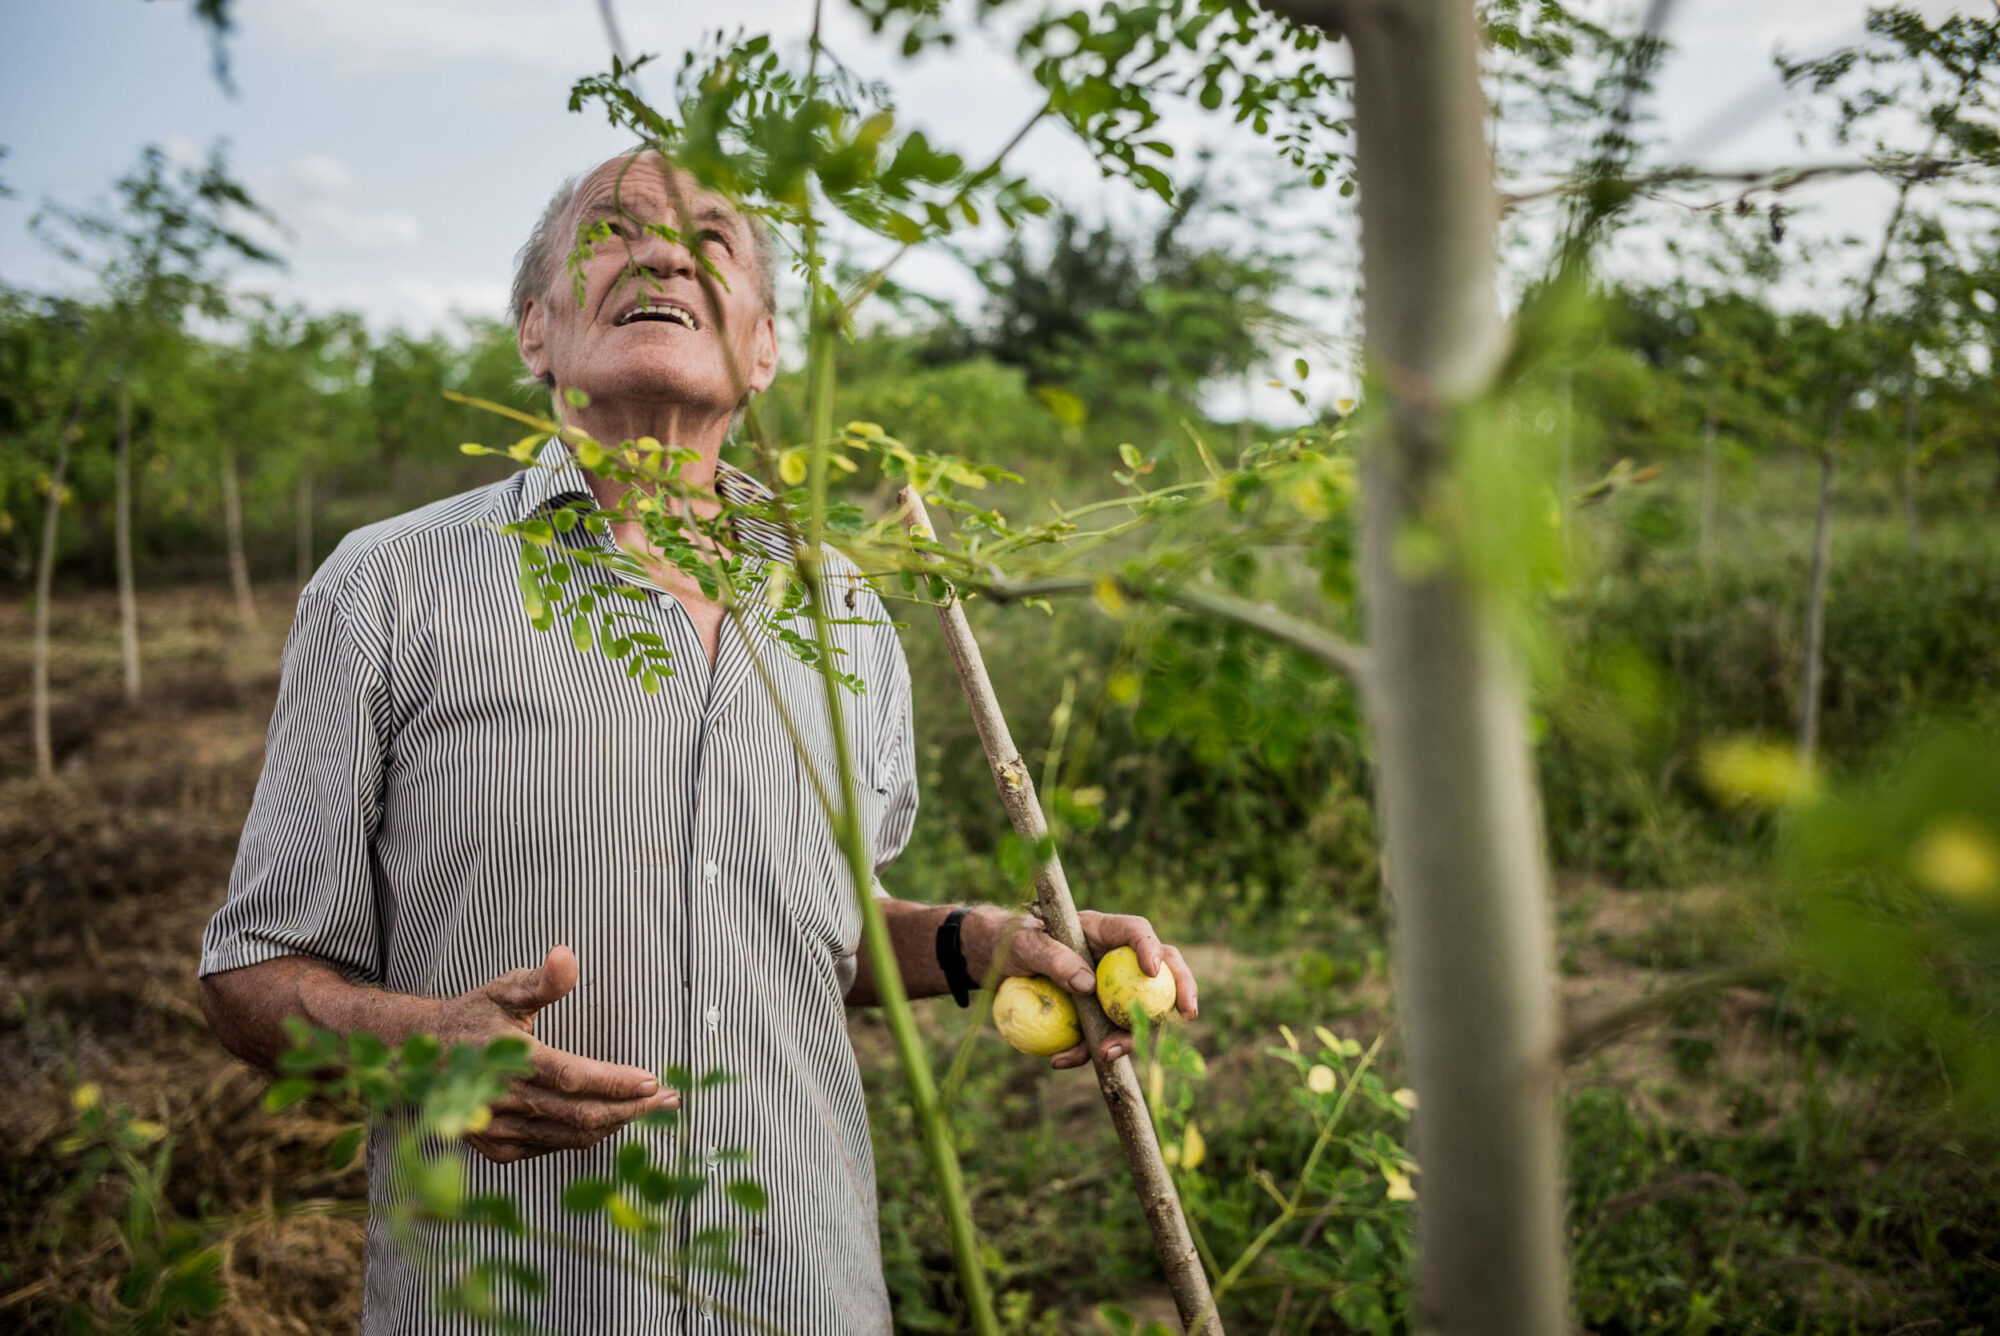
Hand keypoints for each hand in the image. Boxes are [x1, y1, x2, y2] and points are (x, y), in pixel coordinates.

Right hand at [421, 944, 678, 1163]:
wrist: (421, 1057)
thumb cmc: (474, 1017)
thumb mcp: (505, 989)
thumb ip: (542, 981)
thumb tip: (567, 955)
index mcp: (509, 1058)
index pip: (574, 1078)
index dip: (616, 1083)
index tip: (655, 1081)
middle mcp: (503, 1099)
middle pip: (580, 1115)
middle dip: (632, 1110)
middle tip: (670, 1100)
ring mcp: (498, 1129)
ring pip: (570, 1136)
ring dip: (615, 1125)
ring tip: (651, 1110)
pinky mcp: (497, 1148)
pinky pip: (552, 1146)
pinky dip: (585, 1135)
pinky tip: (610, 1120)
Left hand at [967, 907, 1199, 1071]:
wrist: (992, 961)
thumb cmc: (1010, 940)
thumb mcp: (1025, 943)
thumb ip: (1053, 957)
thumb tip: (1086, 984)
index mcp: (1101, 931)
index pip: (1137, 932)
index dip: (1152, 948)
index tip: (1152, 970)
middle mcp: (1113, 960)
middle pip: (1160, 972)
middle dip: (1181, 990)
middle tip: (1189, 1013)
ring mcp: (1107, 989)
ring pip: (1137, 1013)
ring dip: (1127, 1037)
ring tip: (1102, 1055)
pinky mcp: (1094, 1016)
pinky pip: (1102, 1036)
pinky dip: (1087, 1053)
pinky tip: (1061, 1061)